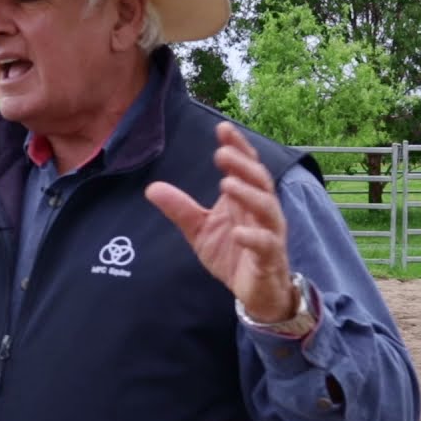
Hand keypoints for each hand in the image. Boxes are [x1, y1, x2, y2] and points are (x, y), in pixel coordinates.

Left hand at [145, 122, 294, 321]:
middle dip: (242, 165)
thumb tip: (151, 188)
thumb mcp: (200, 230)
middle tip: (221, 153)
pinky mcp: (269, 259)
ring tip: (227, 184)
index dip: (238, 147)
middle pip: (259, 181)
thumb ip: (180, 209)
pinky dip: (254, 237)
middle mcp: (262, 212)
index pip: (246, 167)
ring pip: (267, 209)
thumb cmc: (232, 253)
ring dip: (248, 195)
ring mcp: (269, 234)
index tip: (222, 128)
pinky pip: (266, 245)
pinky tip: (238, 232)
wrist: (255, 292)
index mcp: (246, 200)